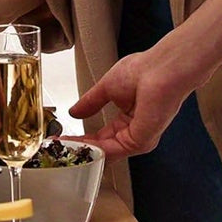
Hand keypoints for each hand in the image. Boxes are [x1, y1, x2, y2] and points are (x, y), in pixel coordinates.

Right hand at [68, 51, 190, 158]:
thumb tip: (74, 111)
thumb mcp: (107, 87)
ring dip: (85, 150)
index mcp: (128, 118)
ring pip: (107, 152)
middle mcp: (134, 131)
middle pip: (104, 147)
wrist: (160, 69)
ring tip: (66, 147)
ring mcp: (138, 138)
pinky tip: (81, 145)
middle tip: (61, 146)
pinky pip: (115, 150)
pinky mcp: (141, 140)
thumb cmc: (143, 71)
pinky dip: (95, 149)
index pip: (102, 135)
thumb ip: (90, 102)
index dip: (83, 137)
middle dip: (82, 147)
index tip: (65, 137)